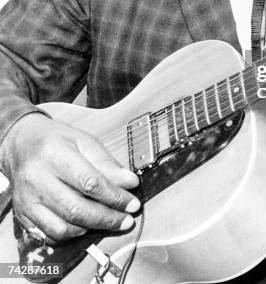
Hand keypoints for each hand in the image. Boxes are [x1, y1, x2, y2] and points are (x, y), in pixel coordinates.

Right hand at [1, 113, 139, 241]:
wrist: (22, 145)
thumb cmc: (56, 140)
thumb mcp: (84, 141)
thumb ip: (107, 163)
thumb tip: (130, 182)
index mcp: (55, 154)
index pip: (90, 182)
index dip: (115, 196)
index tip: (133, 203)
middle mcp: (37, 179)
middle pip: (77, 209)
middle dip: (108, 218)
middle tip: (127, 219)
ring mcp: (28, 200)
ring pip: (64, 227)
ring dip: (93, 229)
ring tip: (111, 221)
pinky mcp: (23, 215)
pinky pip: (50, 235)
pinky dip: (73, 235)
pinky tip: (88, 226)